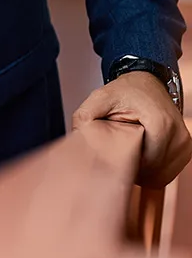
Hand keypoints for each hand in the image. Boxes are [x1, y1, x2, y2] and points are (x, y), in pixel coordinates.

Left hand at [73, 70, 191, 188]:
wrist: (146, 82)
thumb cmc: (126, 91)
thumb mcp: (100, 97)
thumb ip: (85, 116)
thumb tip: (77, 137)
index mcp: (159, 123)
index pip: (145, 163)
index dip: (126, 167)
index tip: (112, 159)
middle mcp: (177, 134)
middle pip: (155, 172)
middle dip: (134, 170)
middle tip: (118, 158)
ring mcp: (184, 142)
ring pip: (163, 175)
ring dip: (145, 172)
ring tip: (129, 155)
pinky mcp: (185, 147)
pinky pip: (169, 171)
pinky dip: (154, 169)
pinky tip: (140, 157)